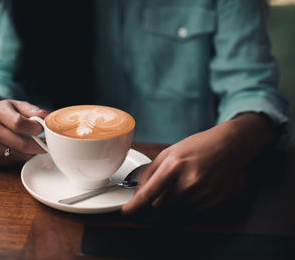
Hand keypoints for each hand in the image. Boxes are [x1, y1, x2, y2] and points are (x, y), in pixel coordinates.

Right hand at [0, 94, 48, 165]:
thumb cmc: (7, 112)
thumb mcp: (19, 105)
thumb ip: (32, 110)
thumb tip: (45, 116)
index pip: (19, 124)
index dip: (35, 128)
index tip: (42, 128)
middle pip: (22, 145)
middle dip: (39, 145)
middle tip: (46, 142)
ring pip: (22, 156)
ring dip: (32, 151)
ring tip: (32, 142)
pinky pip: (15, 162)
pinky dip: (23, 156)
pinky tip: (21, 148)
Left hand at [122, 113, 274, 214]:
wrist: (230, 145)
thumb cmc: (197, 146)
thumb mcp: (169, 152)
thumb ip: (150, 172)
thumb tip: (138, 192)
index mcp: (175, 164)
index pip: (150, 192)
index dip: (135, 205)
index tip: (126, 211)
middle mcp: (190, 181)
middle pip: (160, 204)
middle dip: (159, 197)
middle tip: (170, 181)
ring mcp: (204, 192)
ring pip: (176, 208)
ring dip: (175, 199)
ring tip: (187, 179)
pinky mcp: (215, 200)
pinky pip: (192, 209)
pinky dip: (190, 201)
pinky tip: (198, 184)